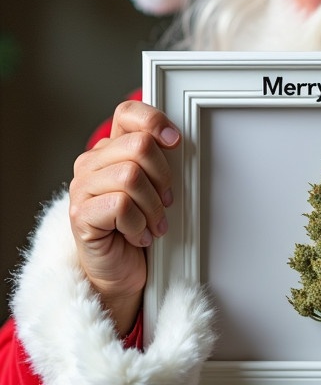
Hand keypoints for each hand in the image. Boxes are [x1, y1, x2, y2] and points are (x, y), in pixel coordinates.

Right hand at [69, 100, 180, 335]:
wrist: (120, 271)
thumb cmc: (139, 228)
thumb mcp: (154, 188)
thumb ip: (157, 161)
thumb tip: (177, 141)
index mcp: (109, 150)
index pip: (127, 114)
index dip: (155, 121)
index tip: (175, 142)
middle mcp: (90, 164)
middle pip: (138, 146)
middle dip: (163, 177)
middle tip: (166, 202)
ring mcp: (81, 189)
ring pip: (131, 176)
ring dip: (153, 206)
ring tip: (153, 223)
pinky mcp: (80, 215)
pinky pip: (121, 206)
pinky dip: (139, 224)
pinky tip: (138, 235)